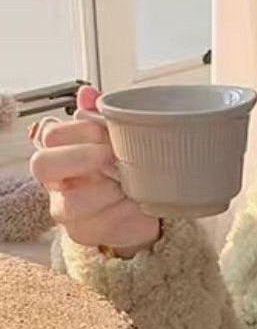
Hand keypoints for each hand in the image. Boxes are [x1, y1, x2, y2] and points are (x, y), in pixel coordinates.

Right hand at [30, 85, 159, 255]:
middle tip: (114, 157)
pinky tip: (139, 203)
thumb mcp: (109, 141)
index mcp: (54, 151)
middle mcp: (53, 181)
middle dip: (83, 157)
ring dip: (108, 190)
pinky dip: (125, 212)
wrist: (135, 211)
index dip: (80, 131)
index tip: (108, 133)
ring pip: (74, 201)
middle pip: (45, 165)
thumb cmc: (116, 170)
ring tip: (131, 183)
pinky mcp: (83, 234)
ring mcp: (64, 211)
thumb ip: (97, 117)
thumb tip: (89, 94)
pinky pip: (101, 225)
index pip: (50, 135)